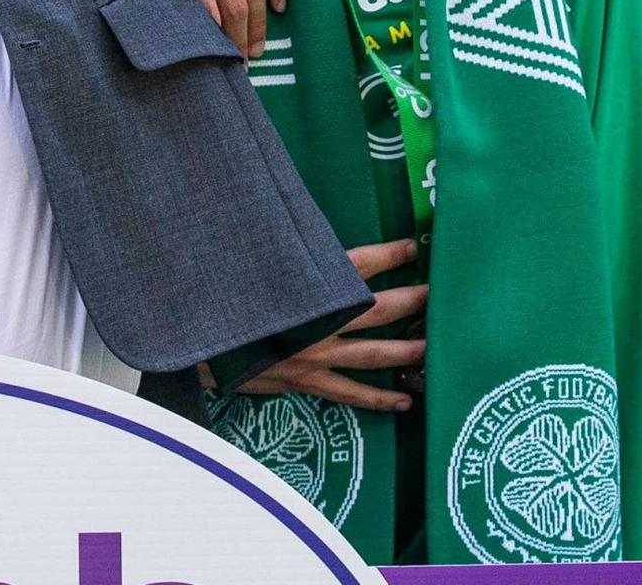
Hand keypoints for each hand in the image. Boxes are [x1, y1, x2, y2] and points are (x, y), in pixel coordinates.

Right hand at [233, 239, 426, 410]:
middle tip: (439, 297)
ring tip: (434, 346)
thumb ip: (288, 257)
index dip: (388, 254)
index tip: (413, 245)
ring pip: (373, 353)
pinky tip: (404, 401)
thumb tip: (310, 239)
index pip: (356, 265)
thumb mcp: (257, 268)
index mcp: (305, 288)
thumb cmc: (231, 299)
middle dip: (411, 301)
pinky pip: (351, 393)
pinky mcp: (308, 380)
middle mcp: (316, 322)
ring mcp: (315, 355)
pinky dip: (378, 399)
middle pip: (376, 309)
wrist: (203, 343)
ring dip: (406, 350)